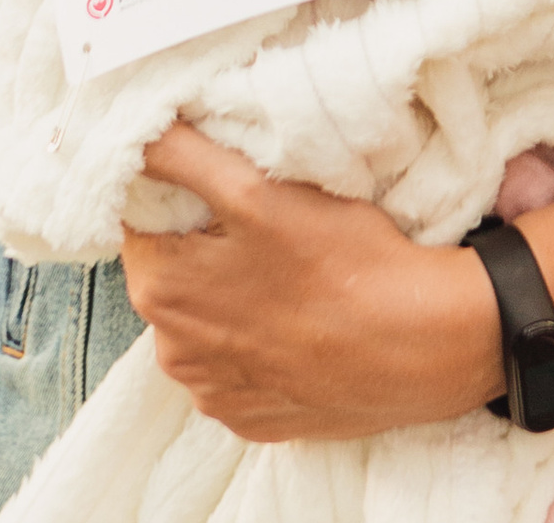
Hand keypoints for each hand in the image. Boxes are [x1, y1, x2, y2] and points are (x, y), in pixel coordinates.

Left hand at [125, 123, 553, 441]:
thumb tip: (131, 135)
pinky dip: (255, 340)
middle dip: (201, 241)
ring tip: (286, 267)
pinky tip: (297, 316)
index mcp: (161, 291)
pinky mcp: (254, 419)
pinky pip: (236, 366)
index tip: (217, 177)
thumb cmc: (342, 263)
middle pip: (170, 270)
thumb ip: (183, 159)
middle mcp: (173, 353)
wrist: (422, 346)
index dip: (174, 191)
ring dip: (226, 292)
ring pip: (202, 319)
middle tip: (261, 215)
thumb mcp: (257, 192)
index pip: (139, 220)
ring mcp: (215, 393)